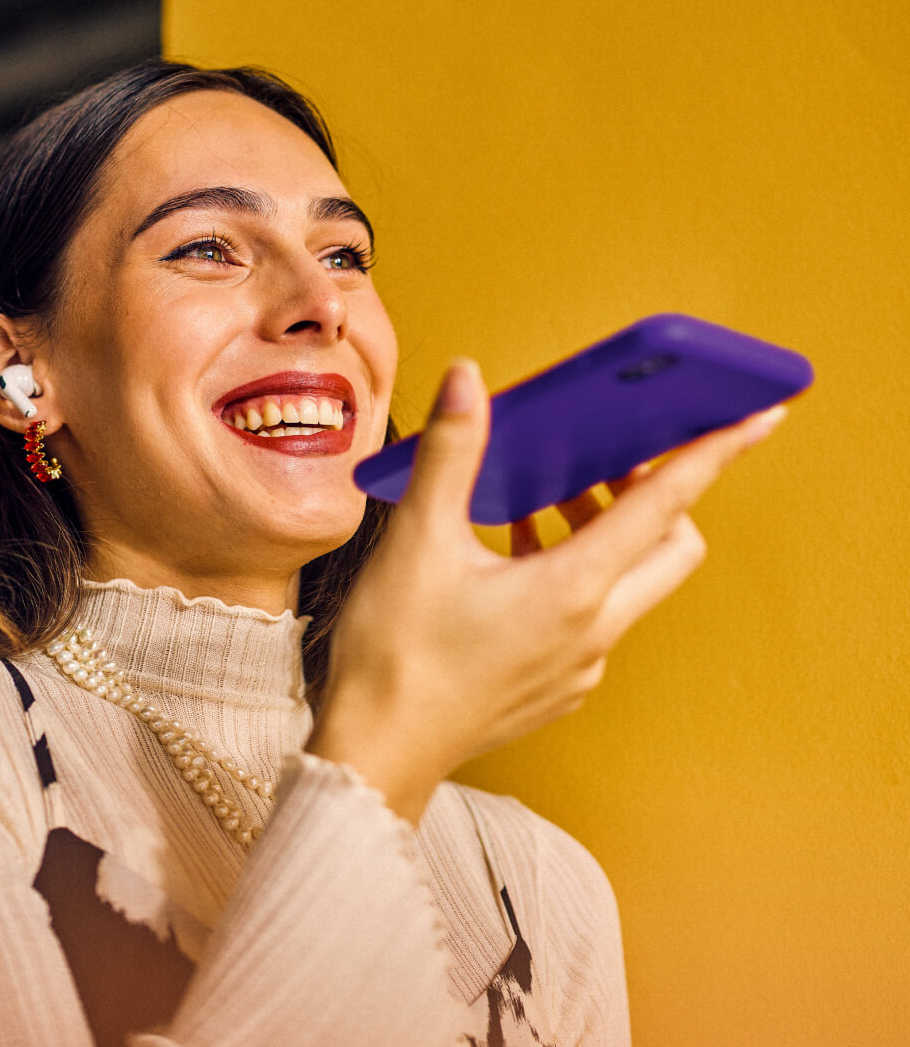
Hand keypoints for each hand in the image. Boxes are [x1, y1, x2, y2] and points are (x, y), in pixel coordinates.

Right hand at [306, 359, 785, 821]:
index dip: (714, 453)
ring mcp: (580, 667)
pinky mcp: (559, 686)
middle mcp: (593, 633)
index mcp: (571, 591)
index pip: (664, 505)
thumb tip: (467, 382)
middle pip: (670, 548)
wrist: (378, 753)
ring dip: (606, 535)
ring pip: (630, 585)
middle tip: (607, 463)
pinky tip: (515, 562)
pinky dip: (576, 577)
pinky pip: (595, 619)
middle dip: (656, 496)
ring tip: (544, 505)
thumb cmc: (396, 657)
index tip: (756, 418)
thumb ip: (451, 453)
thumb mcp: (418, 541)